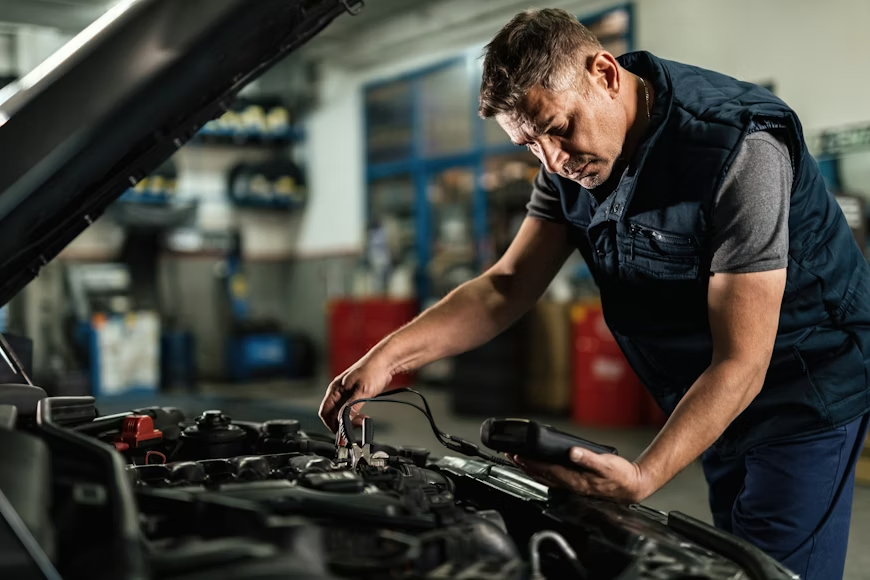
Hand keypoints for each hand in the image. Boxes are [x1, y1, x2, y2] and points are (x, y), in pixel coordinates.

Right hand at [318, 349, 394, 433]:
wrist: (385, 362)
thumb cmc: (372, 370)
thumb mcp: (362, 391)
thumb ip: (351, 406)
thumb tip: (343, 420)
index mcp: (335, 389)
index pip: (325, 412)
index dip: (330, 424)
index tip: (340, 433)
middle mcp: (338, 391)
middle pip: (332, 414)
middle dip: (341, 424)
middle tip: (352, 430)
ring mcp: (346, 393)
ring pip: (341, 413)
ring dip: (349, 420)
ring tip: (361, 422)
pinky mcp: (355, 395)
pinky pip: (350, 409)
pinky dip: (354, 416)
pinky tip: (363, 417)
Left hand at [512, 448, 651, 504]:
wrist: (631, 487)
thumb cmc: (621, 476)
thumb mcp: (607, 464)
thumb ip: (588, 458)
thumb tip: (572, 453)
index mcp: (575, 480)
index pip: (546, 470)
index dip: (530, 462)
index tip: (517, 454)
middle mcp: (570, 486)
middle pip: (540, 475)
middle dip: (524, 465)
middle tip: (510, 455)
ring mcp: (571, 487)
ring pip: (544, 478)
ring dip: (530, 469)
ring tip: (518, 460)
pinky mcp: (574, 485)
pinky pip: (552, 479)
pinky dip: (540, 472)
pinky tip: (537, 468)